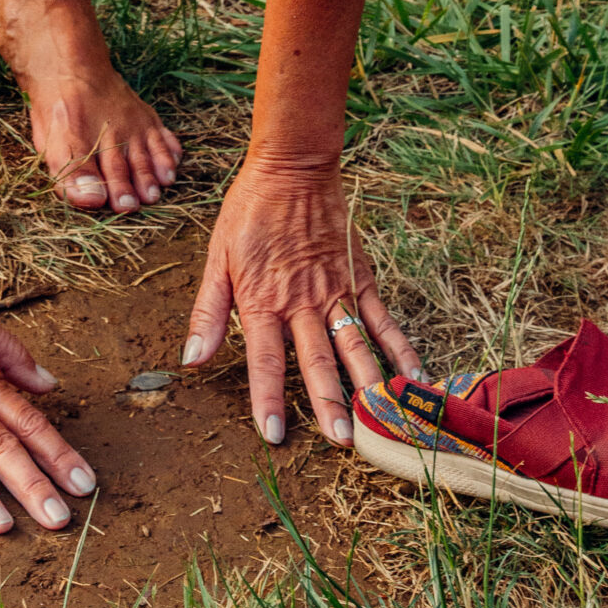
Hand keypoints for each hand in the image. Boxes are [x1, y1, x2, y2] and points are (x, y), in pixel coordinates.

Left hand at [181, 154, 419, 446]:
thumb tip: (192, 358)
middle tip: (342, 440)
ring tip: (381, 419)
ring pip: (355, 344)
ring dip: (367, 383)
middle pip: (318, 359)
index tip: (274, 435)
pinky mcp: (360, 277)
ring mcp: (336, 290)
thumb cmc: (249, 212)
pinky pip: (383, 319)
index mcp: (263, 299)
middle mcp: (302, 301)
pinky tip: (415, 379)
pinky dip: (400, 349)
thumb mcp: (218, 257)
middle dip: (329, 403)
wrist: (292, 167)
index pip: (265, 359)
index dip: (268, 398)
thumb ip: (209, 311)